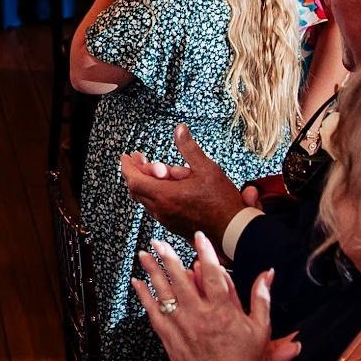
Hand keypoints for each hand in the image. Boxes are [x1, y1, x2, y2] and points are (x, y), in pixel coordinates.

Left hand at [119, 124, 254, 241]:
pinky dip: (156, 194)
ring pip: (146, 199)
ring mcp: (166, 219)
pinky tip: (170, 186)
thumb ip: (188, 148)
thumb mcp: (206, 169)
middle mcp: (161, 209)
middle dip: (136, 172)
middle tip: (140, 159)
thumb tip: (179, 129)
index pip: (134, 180)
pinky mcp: (173, 225)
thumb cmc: (222, 202)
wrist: (234, 230)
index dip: (127, 166)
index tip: (127, 157)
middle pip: (136, 189)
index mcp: (165, 195)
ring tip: (160, 171)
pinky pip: (155, 208)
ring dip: (147, 184)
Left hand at [131, 233, 271, 360]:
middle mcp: (199, 314)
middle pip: (180, 279)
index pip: (211, 274)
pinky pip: (153, 311)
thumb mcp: (261, 328)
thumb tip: (268, 274)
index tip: (198, 237)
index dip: (205, 253)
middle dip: (168, 258)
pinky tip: (137, 283)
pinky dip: (144, 296)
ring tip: (144, 254)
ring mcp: (182, 324)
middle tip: (158, 242)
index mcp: (222, 310)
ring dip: (152, 271)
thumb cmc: (243, 360)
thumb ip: (261, 298)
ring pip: (164, 292)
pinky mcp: (169, 335)